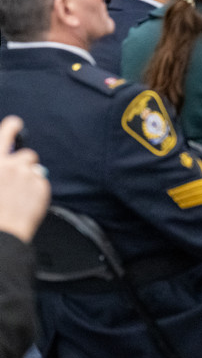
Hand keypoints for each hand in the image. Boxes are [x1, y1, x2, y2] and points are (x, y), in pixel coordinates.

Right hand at [0, 116, 50, 243]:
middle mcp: (11, 166)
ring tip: (19, 195)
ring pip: (34, 169)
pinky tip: (25, 203)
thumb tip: (6, 162)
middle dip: (24, 162)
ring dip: (29, 177)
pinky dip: (35, 191)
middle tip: (19, 173)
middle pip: (27, 154)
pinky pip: (40, 183)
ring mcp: (28, 176)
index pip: (5, 134)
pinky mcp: (41, 187)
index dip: (12, 127)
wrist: (1, 234)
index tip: (16, 123)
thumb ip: (1, 168)